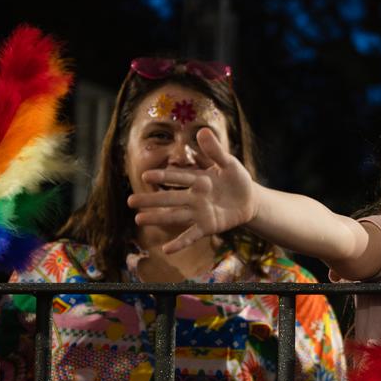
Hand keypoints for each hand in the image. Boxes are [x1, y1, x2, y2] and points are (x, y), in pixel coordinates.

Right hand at [126, 128, 259, 253]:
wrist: (250, 200)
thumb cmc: (237, 179)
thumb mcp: (229, 163)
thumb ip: (216, 151)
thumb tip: (203, 130)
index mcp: (198, 179)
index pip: (177, 177)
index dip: (163, 176)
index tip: (146, 175)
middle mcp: (194, 197)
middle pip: (170, 198)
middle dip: (151, 199)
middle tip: (130, 201)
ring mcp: (200, 213)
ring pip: (175, 216)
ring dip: (158, 218)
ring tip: (139, 219)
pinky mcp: (208, 226)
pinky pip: (192, 235)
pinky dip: (181, 242)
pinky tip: (167, 249)